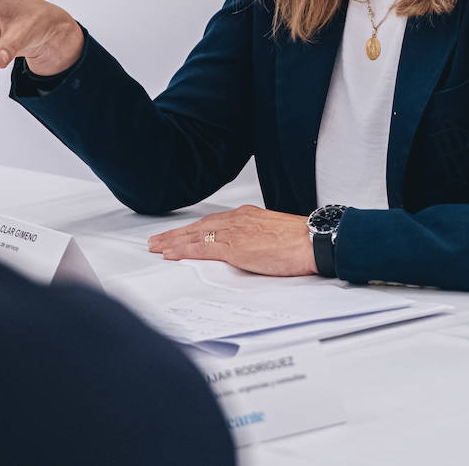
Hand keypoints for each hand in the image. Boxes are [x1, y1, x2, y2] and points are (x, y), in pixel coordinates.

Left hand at [147, 205, 317, 276]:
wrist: (312, 241)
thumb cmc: (300, 240)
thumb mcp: (273, 233)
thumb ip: (256, 238)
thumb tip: (250, 248)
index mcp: (247, 215)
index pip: (212, 221)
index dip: (192, 228)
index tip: (180, 233)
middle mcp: (237, 219)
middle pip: (198, 226)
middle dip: (175, 234)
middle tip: (157, 240)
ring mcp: (234, 232)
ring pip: (195, 235)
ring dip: (173, 242)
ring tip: (156, 247)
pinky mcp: (235, 248)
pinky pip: (202, 248)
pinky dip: (184, 250)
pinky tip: (171, 253)